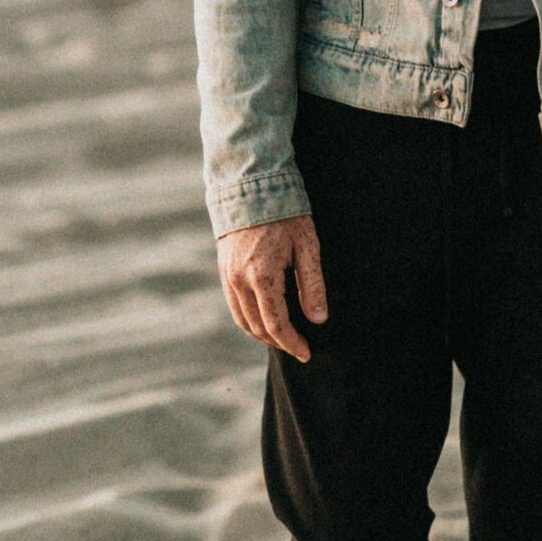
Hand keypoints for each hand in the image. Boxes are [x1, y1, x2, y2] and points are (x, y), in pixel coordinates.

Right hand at [217, 213, 325, 361]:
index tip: (306, 353)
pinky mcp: (223, 270)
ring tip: (283, 338)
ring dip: (262, 334)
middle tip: (298, 347)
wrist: (252, 187)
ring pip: (242, 320)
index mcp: (262, 276)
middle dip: (278, 342)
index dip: (292, 343)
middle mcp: (239, 280)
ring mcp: (227, 275)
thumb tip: (318, 319)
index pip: (276, 324)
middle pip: (257, 327)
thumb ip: (312, 285)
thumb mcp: (307, 247)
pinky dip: (249, 319)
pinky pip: (234, 305)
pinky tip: (265, 319)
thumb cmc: (286, 215)